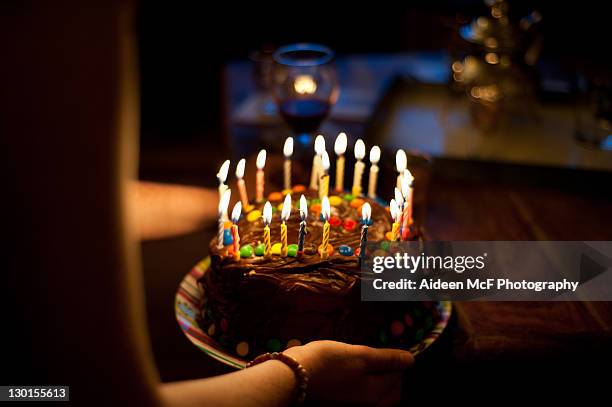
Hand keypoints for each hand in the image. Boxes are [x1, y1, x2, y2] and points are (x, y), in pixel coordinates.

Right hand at [284, 340, 412, 405]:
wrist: (292, 377)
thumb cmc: (327, 362)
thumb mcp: (360, 355)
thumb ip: (386, 359)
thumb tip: (411, 360)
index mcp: (377, 393)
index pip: (399, 375)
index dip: (397, 358)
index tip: (388, 347)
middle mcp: (368, 406)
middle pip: (390, 391)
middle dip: (390, 374)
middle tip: (380, 356)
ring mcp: (353, 406)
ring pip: (374, 395)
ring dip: (375, 380)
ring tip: (365, 364)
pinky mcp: (339, 404)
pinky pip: (360, 397)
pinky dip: (361, 386)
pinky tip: (350, 374)